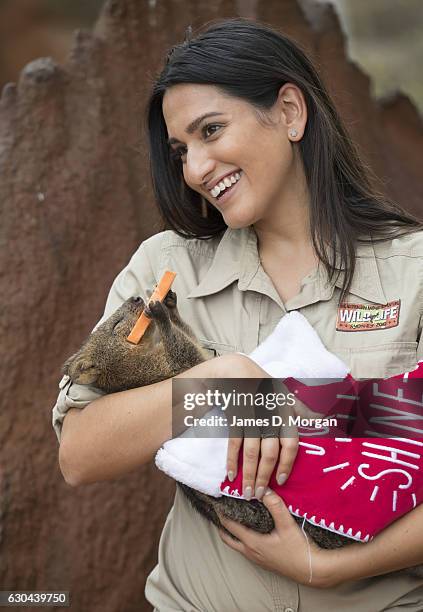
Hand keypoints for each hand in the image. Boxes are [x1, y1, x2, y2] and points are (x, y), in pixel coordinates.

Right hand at [216, 354, 323, 498]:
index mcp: (285, 415)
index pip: (290, 444)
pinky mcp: (235, 419)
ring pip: (250, 452)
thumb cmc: (265, 388)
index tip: (281, 480)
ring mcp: (251, 419)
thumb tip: (324, 419)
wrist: (239, 372)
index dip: (286, 464)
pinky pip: (233, 444)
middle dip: (264, 476)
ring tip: (247, 492)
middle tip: (260, 495)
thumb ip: (303, 411)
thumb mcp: (287, 396)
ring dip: (249, 474)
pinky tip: (231, 475)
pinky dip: (231, 461)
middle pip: (268, 453)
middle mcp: (269, 419)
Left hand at [217, 490, 334, 587]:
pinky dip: (242, 538)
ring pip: (237, 544)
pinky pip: (247, 548)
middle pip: (228, 538)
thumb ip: (275, 506)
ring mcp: (257, 558)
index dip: (221, 513)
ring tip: (233, 518)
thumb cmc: (299, 550)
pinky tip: (251, 531)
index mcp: (252, 542)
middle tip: (220, 511)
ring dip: (232, 533)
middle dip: (222, 525)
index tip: (216, 502)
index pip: (230, 526)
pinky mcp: (265, 561)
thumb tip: (264, 489)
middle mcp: (251, 552)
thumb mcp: (287, 525)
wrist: (312, 571)